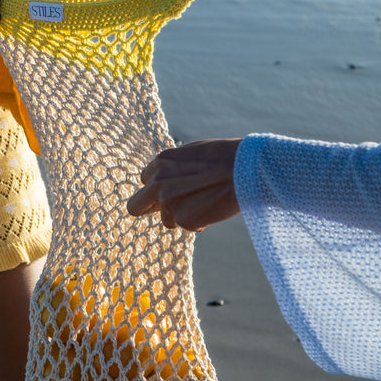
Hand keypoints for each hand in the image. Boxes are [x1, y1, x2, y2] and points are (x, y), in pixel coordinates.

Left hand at [127, 139, 241, 231]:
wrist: (246, 170)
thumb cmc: (225, 158)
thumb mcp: (192, 154)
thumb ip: (173, 167)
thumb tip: (165, 179)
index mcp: (160, 162)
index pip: (145, 182)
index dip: (159, 188)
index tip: (172, 191)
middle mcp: (157, 182)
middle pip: (135, 207)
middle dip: (149, 209)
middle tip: (169, 210)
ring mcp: (168, 202)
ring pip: (167, 220)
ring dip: (183, 216)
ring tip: (206, 203)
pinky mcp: (182, 219)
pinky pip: (187, 226)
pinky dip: (198, 223)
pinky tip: (213, 209)